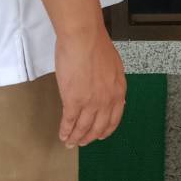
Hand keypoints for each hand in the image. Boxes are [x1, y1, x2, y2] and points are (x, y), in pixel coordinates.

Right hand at [55, 26, 126, 148]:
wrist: (84, 38)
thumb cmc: (95, 44)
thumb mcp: (113, 65)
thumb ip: (111, 81)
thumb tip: (108, 89)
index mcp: (118, 90)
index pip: (114, 118)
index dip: (106, 129)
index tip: (100, 135)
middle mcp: (107, 100)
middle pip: (99, 127)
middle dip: (90, 137)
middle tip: (83, 142)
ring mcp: (91, 102)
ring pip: (83, 128)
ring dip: (76, 137)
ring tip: (70, 142)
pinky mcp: (74, 101)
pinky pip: (69, 122)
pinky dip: (65, 130)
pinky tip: (62, 134)